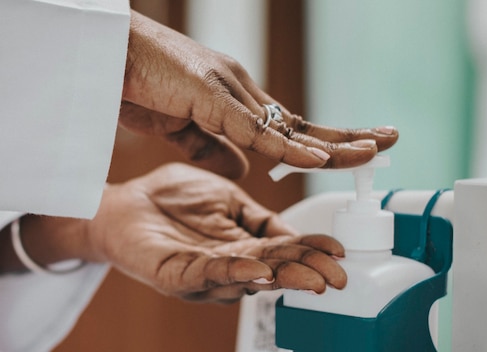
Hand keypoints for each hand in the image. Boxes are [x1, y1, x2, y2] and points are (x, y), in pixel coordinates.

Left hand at [84, 163, 346, 302]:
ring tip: (311, 278)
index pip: (285, 248)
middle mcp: (229, 263)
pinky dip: (235, 273)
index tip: (339, 252)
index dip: (312, 251)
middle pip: (275, 269)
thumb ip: (260, 216)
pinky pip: (207, 274)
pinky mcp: (175, 275)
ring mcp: (203, 272)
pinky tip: (259, 272)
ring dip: (282, 278)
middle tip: (335, 276)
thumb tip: (295, 229)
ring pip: (249, 277)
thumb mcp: (228, 199)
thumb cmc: (172, 200)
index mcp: (244, 244)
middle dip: (307, 272)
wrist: (122, 201)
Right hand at [120, 11, 398, 178]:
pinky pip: (255, 130)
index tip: (354, 150)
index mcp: (235, 101)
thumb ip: (215, 148)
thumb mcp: (182, 127)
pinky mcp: (209, 98)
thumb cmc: (137, 82)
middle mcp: (241, 93)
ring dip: (334, 141)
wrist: (102, 55)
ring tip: (375, 149)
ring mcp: (229, 92)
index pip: (289, 126)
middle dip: (347, 135)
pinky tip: (319, 159)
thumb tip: (245, 171)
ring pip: (291, 125)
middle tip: (389, 140)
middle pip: (303, 122)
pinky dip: (288, 147)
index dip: (323, 141)